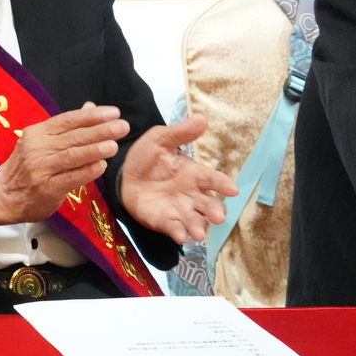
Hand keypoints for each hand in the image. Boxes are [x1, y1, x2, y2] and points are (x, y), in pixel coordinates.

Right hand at [0, 102, 128, 226]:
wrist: (4, 195)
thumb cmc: (27, 166)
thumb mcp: (41, 142)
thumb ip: (67, 127)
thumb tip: (90, 107)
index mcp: (38, 132)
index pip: (67, 120)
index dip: (91, 116)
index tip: (114, 112)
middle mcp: (37, 147)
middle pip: (72, 137)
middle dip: (100, 131)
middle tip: (122, 126)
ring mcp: (40, 168)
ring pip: (71, 156)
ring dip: (94, 150)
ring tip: (113, 145)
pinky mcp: (45, 188)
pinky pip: (69, 178)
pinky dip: (86, 172)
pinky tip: (100, 166)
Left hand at [119, 115, 237, 243]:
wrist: (123, 175)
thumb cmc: (147, 158)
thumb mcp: (159, 140)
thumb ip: (180, 133)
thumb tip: (202, 118)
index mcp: (194, 174)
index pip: (212, 179)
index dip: (223, 184)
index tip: (233, 189)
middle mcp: (192, 195)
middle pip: (209, 205)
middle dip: (215, 211)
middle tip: (218, 217)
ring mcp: (180, 210)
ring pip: (195, 221)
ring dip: (199, 227)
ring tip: (199, 233)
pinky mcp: (165, 222)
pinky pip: (175, 229)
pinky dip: (179, 233)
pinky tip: (180, 236)